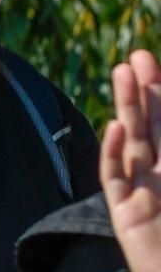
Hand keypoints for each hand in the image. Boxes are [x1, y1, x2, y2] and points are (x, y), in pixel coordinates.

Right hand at [101, 50, 160, 271]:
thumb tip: (140, 135)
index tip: (155, 64)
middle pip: (152, 125)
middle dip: (145, 91)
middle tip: (138, 57)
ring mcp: (141, 192)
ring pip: (134, 142)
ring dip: (128, 108)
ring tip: (123, 75)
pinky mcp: (124, 214)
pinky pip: (116, 178)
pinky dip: (116, 153)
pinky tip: (117, 128)